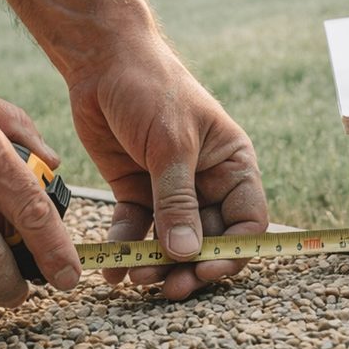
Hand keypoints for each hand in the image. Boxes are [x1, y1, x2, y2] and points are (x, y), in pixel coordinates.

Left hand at [67, 34, 267, 299]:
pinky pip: (136, 228)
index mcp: (231, 164)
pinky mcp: (135, 188)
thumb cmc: (152, 88)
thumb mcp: (170, 144)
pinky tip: (113, 265)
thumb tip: (187, 253)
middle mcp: (206, 180)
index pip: (246, 221)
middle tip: (168, 288)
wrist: (102, 60)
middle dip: (189, 265)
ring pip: (171, 240)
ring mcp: (169, 187)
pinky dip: (126, 247)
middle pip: (208, 238)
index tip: (205, 270)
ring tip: (135, 276)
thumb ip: (177, 201)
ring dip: (156, 263)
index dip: (231, 251)